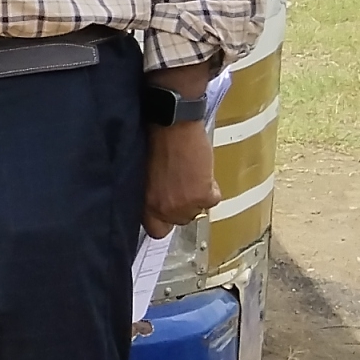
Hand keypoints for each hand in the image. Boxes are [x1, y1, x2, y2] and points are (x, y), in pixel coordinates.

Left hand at [143, 120, 218, 238]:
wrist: (172, 127)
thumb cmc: (155, 143)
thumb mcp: (146, 176)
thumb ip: (152, 194)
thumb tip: (161, 202)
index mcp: (147, 205)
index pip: (157, 231)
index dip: (164, 221)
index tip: (167, 211)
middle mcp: (165, 210)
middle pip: (181, 220)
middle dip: (184, 206)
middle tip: (183, 186)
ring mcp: (185, 205)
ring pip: (198, 211)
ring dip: (198, 197)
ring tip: (192, 176)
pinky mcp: (203, 195)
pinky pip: (213, 200)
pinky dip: (212, 188)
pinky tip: (203, 171)